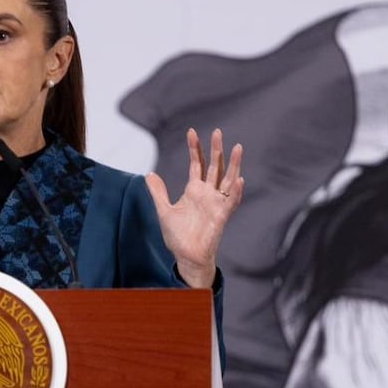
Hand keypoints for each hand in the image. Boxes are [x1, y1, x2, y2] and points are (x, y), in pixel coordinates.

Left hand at [145, 128, 242, 287]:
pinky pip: (231, 202)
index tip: (192, 132)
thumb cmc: (178, 236)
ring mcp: (216, 203)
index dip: (195, 149)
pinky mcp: (222, 216)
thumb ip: (158, 192)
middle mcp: (208, 194)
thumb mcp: (163, 210)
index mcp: (194, 190)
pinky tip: (238, 179)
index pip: (196, 164)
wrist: (186, 256)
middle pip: (214, 166)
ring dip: (233, 164)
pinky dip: (235, 191)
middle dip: (216, 149)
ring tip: (237, 147)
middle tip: (217, 131)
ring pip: (228, 179)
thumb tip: (149, 174)